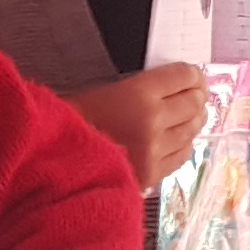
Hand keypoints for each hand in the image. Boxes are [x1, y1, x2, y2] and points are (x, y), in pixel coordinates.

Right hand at [69, 63, 210, 182]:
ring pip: (191, 130)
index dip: (192, 75)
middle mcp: (153, 122)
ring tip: (188, 116)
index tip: (193, 76)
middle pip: (193, 103)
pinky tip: (176, 140)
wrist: (53, 161)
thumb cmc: (69, 122)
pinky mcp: (152, 174)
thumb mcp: (103, 91)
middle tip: (195, 95)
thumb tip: (172, 87)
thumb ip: (141, 89)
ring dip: (192, 121)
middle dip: (196, 97)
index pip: (183, 77)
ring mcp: (155, 151)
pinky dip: (183, 145)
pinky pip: (181, 155)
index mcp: (139, 94)